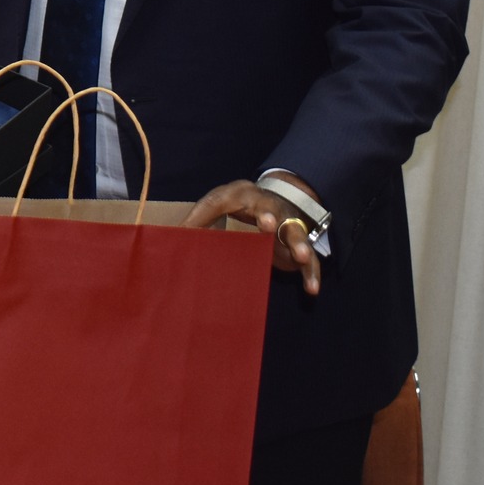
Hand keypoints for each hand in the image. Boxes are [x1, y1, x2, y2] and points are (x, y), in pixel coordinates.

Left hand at [183, 178, 322, 295]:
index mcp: (241, 195)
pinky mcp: (297, 245)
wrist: (272, 202)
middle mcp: (268, 206)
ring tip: (301, 256)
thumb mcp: (215, 207)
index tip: (212, 219)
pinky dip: (311, 272)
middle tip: (268, 224)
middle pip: (271, 210)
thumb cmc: (236, 206)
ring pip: (295, 232)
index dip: (220, 207)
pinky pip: (309, 259)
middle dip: (269, 218)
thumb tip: (172, 238)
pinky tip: (311, 289)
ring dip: (299, 244)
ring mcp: (286, 224)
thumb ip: (197, 220)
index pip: (225, 199)